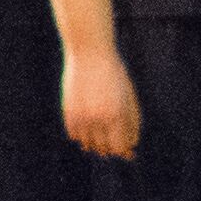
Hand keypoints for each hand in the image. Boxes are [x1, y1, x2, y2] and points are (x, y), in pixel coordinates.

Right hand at [60, 44, 139, 161]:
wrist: (89, 51)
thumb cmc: (114, 74)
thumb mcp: (129, 97)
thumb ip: (132, 124)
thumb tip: (130, 149)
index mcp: (117, 115)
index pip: (120, 147)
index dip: (124, 148)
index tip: (126, 144)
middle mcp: (97, 118)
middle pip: (104, 149)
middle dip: (110, 146)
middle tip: (113, 134)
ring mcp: (81, 115)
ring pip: (88, 144)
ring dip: (95, 141)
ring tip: (100, 126)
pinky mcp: (68, 111)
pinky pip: (75, 135)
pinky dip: (82, 134)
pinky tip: (88, 121)